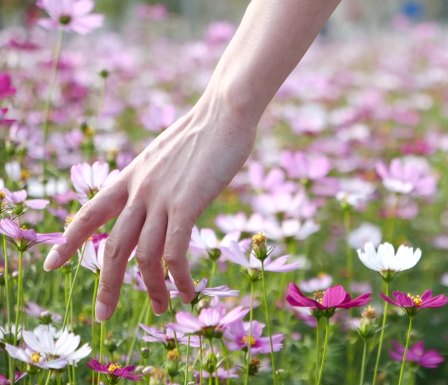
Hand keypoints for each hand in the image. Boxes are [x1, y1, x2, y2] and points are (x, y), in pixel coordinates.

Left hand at [43, 95, 256, 321]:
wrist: (224, 110)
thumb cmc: (205, 130)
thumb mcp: (168, 154)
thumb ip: (157, 178)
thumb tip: (162, 197)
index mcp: (131, 177)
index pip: (89, 213)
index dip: (68, 241)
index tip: (51, 264)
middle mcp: (139, 190)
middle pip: (112, 247)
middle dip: (106, 285)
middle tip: (102, 315)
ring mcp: (161, 198)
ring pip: (144, 257)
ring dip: (151, 289)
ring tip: (162, 309)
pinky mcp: (187, 204)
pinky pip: (175, 253)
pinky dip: (179, 278)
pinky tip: (189, 291)